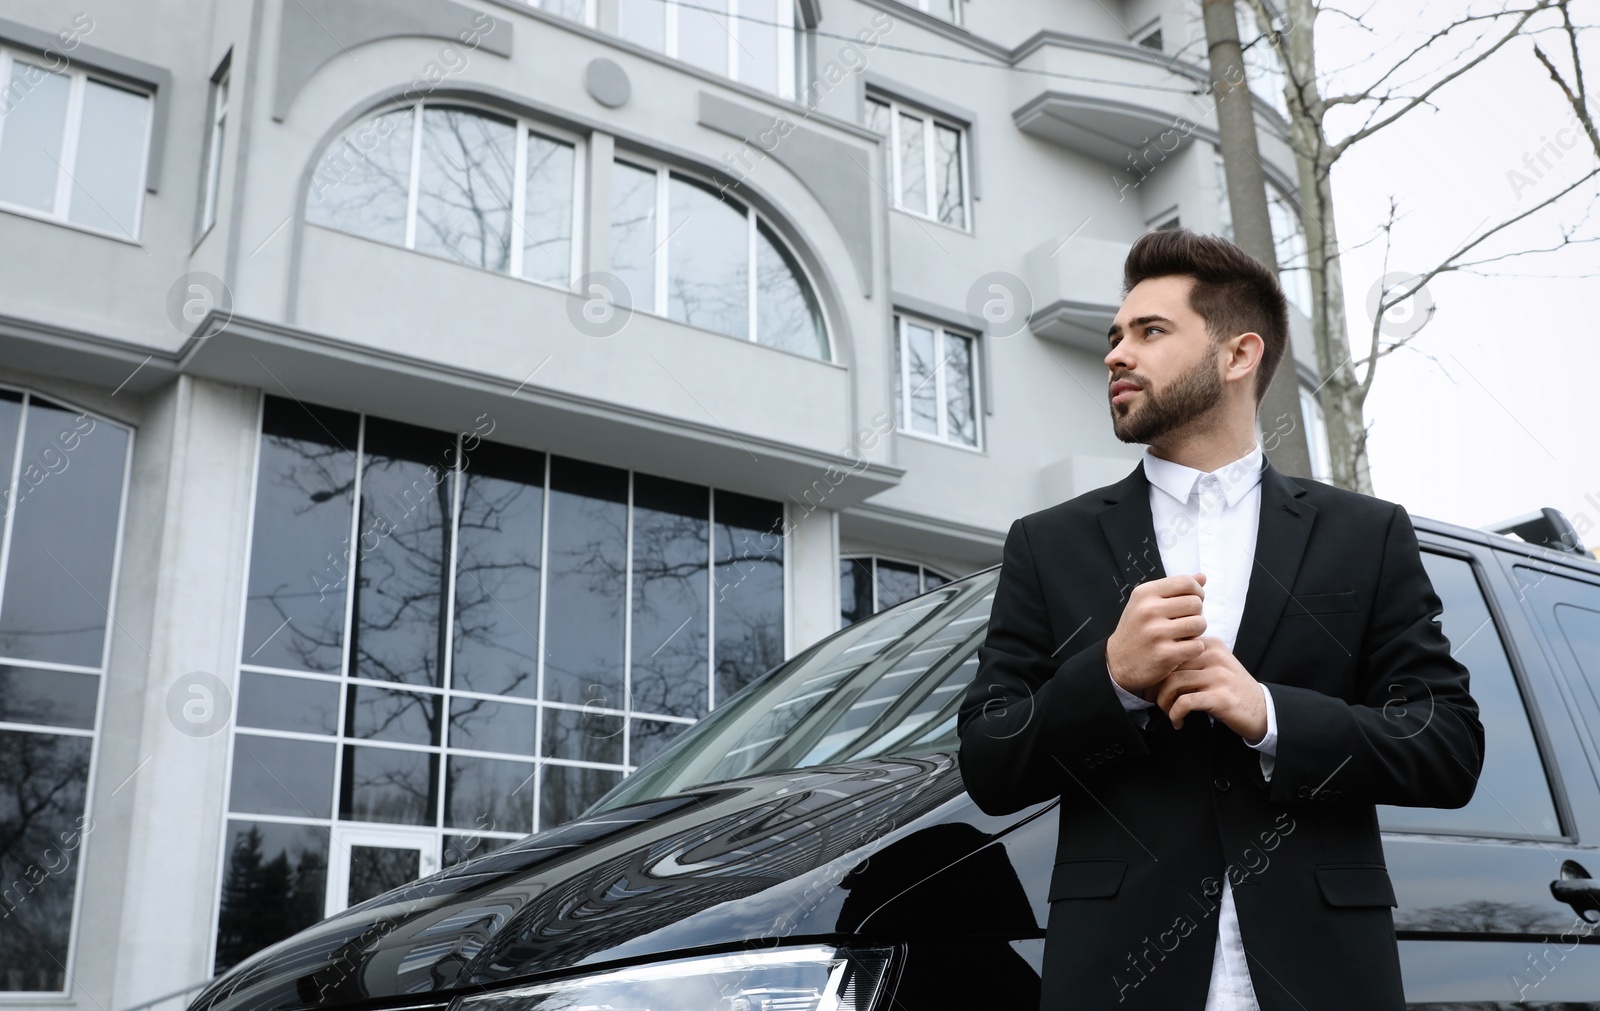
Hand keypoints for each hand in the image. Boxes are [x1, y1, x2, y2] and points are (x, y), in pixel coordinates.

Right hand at [1106, 573, 1207, 696]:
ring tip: (1184, 636)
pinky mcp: (1164, 654)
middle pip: (1196, 603)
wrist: (1116, 662)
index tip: (1191, 603)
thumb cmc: (1137, 629)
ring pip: (1200, 624)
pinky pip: (1197, 646)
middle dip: (1196, 614)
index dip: (1197, 592)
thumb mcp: (1147, 603)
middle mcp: (1149, 610)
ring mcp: (1156, 633)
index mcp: (1145, 593)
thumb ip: (1174, 589)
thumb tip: (1202, 577)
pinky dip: (1194, 649)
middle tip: (1185, 623)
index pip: (1187, 582)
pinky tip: (1182, 650)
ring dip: (1196, 632)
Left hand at [1153, 636, 1266, 741]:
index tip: (1152, 685)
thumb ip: (1192, 661)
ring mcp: (1218, 675)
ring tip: (1168, 713)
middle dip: (1155, 687)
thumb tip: (1156, 669)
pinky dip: (1175, 714)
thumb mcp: (1215, 667)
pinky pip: (1184, 703)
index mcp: (1211, 645)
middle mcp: (1214, 656)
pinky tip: (1178, 722)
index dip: (1156, 670)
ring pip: (1173, 684)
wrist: (1263, 710)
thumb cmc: (1232, 690)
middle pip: (1169, 667)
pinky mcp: (1220, 697)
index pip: (1172, 651)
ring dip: (1164, 703)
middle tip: (1153, 701)